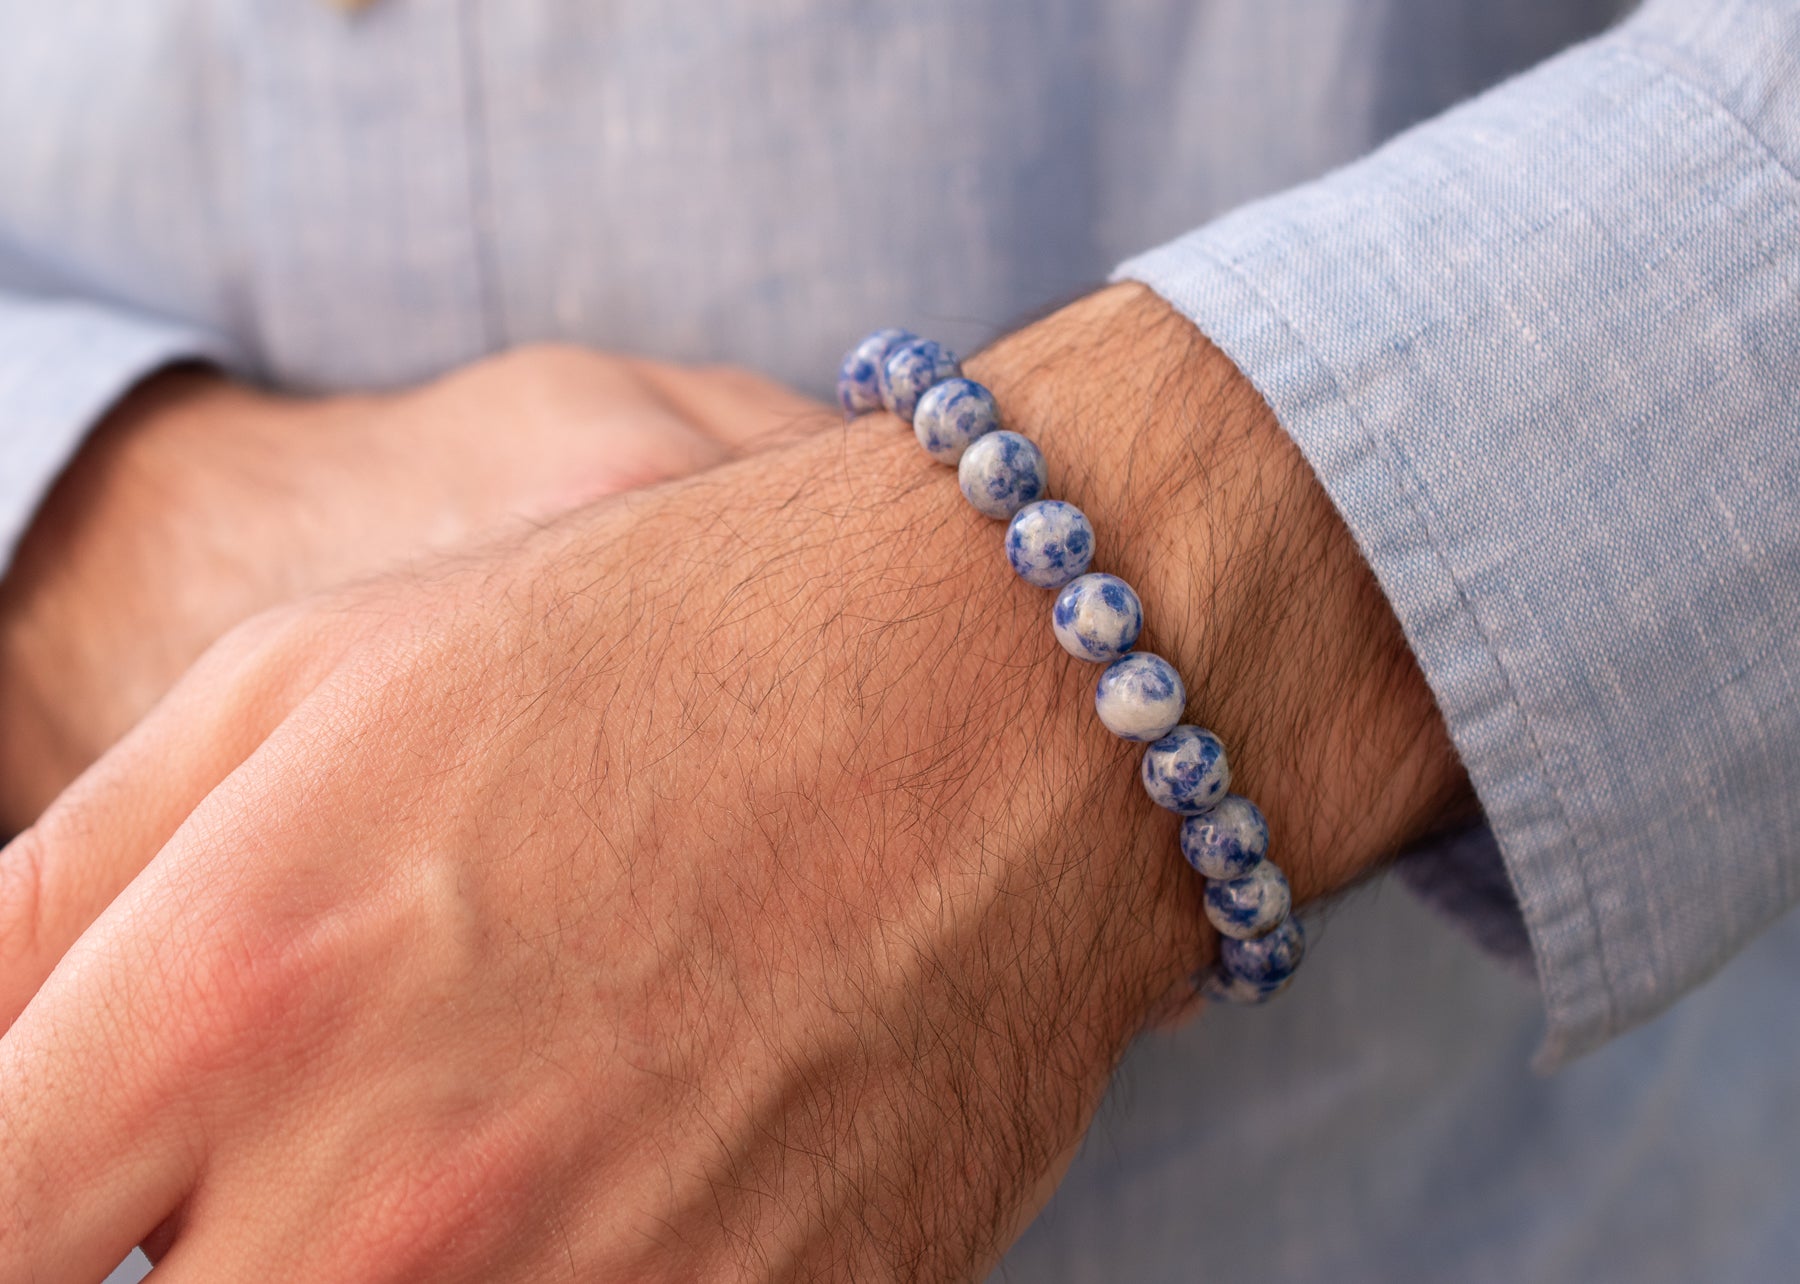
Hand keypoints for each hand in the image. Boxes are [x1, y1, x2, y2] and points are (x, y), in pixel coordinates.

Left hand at [0, 286, 1466, 1279]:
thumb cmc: (660, 643)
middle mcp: (394, 1211)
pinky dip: (569, 1265)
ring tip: (496, 1107)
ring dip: (373, 1255)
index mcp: (233, 1007)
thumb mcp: (306, 686)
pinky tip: (623, 1142)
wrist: (1004, 691)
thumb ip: (58, 899)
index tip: (69, 1172)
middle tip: (280, 1136)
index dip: (10, 1205)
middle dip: (188, 1233)